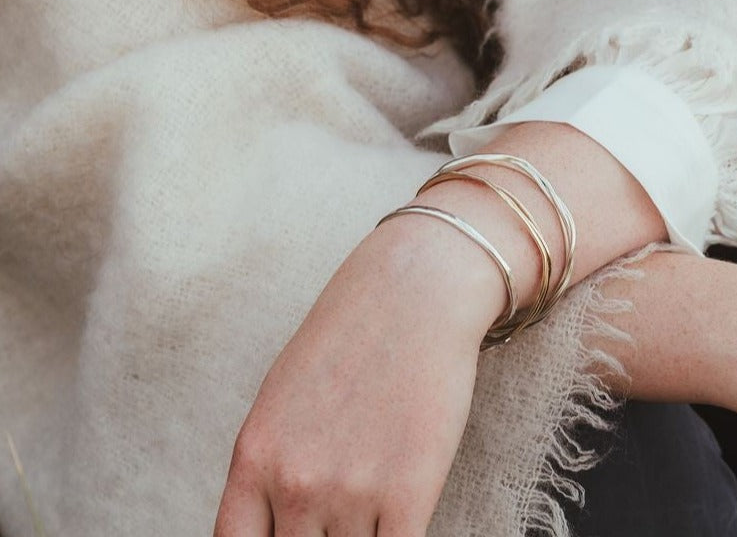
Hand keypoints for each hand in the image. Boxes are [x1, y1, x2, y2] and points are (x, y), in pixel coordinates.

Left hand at [213, 211, 504, 536]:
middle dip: (322, 535)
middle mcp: (293, 482)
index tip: (292, 531)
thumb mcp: (283, 396)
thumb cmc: (354, 334)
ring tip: (378, 488)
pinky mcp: (408, 493)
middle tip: (342, 502)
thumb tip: (273, 527)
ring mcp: (350, 491)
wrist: (420, 288)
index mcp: (253, 456)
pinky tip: (403, 512)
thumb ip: (270, 466)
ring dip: (364, 531)